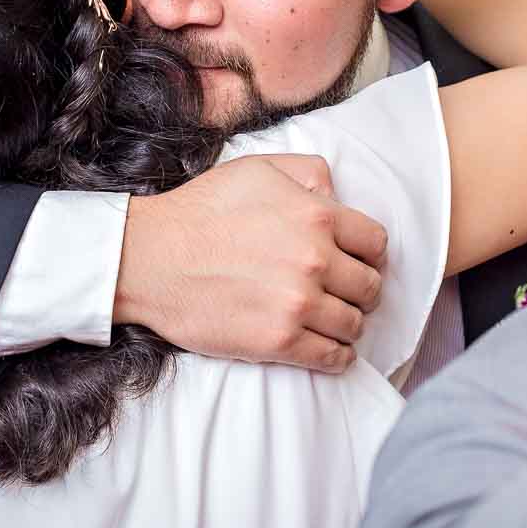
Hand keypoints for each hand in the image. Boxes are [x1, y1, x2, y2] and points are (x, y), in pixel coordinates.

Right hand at [114, 154, 388, 372]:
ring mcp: (298, 304)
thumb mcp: (259, 169)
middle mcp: (316, 260)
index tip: (359, 262)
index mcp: (317, 215)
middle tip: (344, 293)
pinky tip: (328, 349)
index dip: (369, 254)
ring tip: (332, 321)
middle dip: (361, 290)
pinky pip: (332, 357)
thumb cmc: (202, 210)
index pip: (376, 243)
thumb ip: (309, 173)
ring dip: (348, 323)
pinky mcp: (278, 342)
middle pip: (370, 286)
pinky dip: (338, 356)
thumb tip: (337, 195)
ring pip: (354, 324)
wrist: (151, 258)